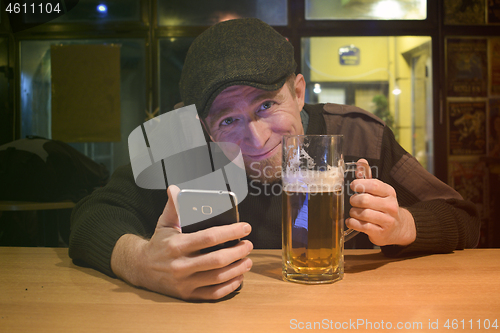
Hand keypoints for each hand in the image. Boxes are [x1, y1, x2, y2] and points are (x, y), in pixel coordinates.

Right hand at [111, 186, 252, 300]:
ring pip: (218, 278)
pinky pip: (213, 294)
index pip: (209, 237)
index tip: (245, 227)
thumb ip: (173, 207)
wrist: (141, 269)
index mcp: (177, 245)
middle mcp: (180, 265)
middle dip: (238, 252)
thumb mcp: (164, 224)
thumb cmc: (159, 244)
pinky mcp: (187, 295)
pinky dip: (229, 286)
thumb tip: (174, 189)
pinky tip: (238, 277)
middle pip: (217, 260)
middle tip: (248, 245)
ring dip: (238, 269)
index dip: (230, 232)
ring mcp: (184, 282)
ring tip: (247, 260)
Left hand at [346, 159, 415, 246]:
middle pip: (365, 200)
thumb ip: (368, 177)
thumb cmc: (383, 207)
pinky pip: (361, 226)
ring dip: (353, 212)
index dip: (360, 184)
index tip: (353, 186)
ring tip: (354, 212)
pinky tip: (352, 221)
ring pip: (362, 214)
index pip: (375, 185)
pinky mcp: (381, 233)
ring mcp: (387, 220)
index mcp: (389, 193)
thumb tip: (361, 161)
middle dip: (354, 200)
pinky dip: (352, 223)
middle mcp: (390, 206)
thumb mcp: (379, 191)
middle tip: (353, 202)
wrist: (398, 228)